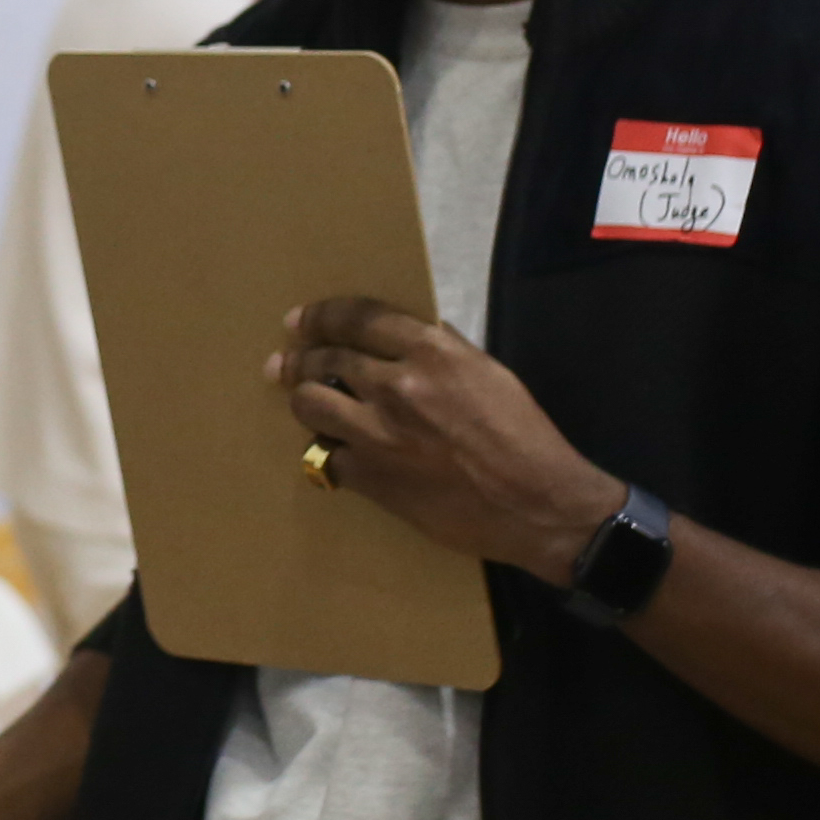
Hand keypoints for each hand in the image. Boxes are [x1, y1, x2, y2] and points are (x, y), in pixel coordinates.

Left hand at [272, 299, 622, 582]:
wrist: (537, 503)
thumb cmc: (523, 436)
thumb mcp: (488, 373)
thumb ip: (442, 351)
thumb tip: (408, 337)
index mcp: (431, 349)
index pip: (356, 318)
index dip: (320, 316)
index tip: (299, 321)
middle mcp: (396, 384)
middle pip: (324, 359)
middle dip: (297, 360)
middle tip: (282, 364)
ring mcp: (378, 433)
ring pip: (311, 405)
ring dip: (304, 402)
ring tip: (304, 404)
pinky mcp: (372, 478)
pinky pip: (326, 458)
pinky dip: (327, 453)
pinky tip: (333, 453)